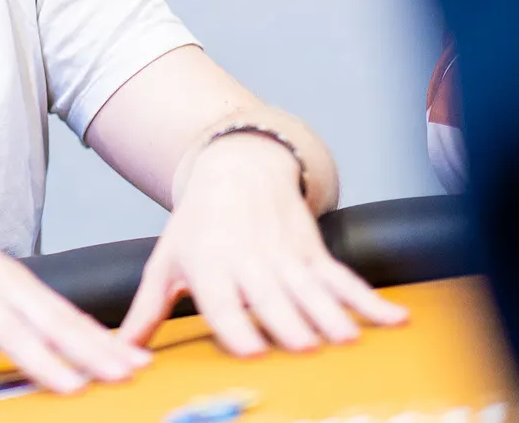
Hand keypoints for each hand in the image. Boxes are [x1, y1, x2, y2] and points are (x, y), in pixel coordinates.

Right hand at [0, 174, 150, 410]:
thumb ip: (9, 303)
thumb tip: (43, 337)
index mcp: (10, 280)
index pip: (65, 314)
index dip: (102, 339)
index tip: (139, 360)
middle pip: (49, 321)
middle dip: (91, 350)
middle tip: (126, 373)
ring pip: (6, 327)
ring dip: (40, 359)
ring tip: (69, 388)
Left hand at [119, 133, 408, 354]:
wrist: (235, 168)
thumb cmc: (196, 224)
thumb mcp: (164, 261)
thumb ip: (147, 309)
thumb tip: (123, 349)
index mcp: (207, 264)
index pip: (220, 300)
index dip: (235, 324)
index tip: (252, 351)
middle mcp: (247, 260)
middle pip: (270, 296)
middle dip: (288, 321)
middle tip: (305, 349)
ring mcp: (284, 255)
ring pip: (311, 289)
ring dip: (331, 314)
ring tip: (346, 340)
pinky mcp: (313, 251)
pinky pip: (345, 279)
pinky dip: (370, 300)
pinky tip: (395, 320)